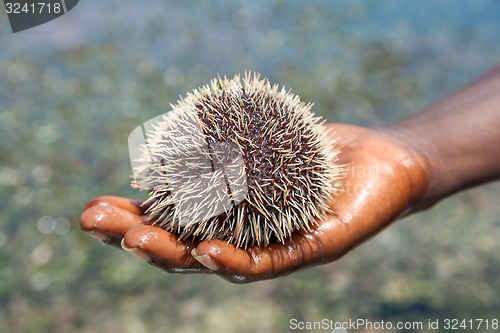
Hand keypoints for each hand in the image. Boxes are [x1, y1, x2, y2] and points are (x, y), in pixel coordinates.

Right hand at [80, 123, 428, 282]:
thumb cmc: (320, 153)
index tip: (92, 209)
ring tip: (137, 239)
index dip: (132, 221)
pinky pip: (271, 263)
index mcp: (232, 219)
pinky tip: (206, 254)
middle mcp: (247, 241)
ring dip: (174, 254)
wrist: (385, 161)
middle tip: (95, 223)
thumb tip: (180, 130)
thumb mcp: (266, 141)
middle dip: (137, 239)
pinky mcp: (313, 250)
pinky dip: (235, 262)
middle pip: (184, 249)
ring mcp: (277, 251)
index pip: (174, 225)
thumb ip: (227, 143)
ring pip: (217, 264)